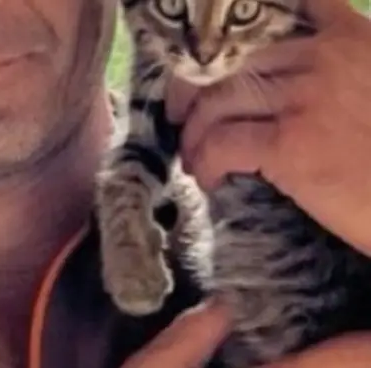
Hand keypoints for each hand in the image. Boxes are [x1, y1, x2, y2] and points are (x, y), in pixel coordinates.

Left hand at [166, 0, 370, 253]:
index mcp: (347, 36)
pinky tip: (209, 179)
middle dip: (195, 94)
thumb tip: (274, 84)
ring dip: (195, 135)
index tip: (204, 77)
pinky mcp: (291, 146)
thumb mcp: (366, 89)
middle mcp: (325, 57)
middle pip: (234, 63)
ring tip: (195, 160)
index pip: (275, 18)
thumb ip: (334, 70)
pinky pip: (223, 144)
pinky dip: (205, 162)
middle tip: (185, 123)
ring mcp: (306, 100)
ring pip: (219, 103)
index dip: (226, 48)